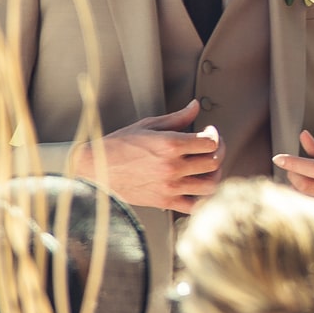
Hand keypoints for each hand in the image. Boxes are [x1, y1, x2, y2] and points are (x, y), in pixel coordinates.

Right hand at [75, 101, 222, 212]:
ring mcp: (169, 186)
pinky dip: (202, 199)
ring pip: (210, 185)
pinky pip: (194, 206)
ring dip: (215, 175)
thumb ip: (176, 118)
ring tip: (208, 167)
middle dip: (219, 152)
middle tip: (212, 148)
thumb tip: (195, 106)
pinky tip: (198, 187)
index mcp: (170, 144)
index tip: (209, 133)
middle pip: (213, 162)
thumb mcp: (147, 125)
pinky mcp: (163, 201)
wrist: (95, 168)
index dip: (215, 136)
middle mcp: (172, 166)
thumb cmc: (118, 145)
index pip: (210, 142)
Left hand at [274, 132, 313, 231]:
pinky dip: (308, 204)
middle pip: (306, 186)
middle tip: (293, 169)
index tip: (278, 158)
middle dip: (293, 175)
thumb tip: (303, 137)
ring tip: (304, 183)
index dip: (294, 163)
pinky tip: (312, 198)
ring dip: (298, 191)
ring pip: (307, 202)